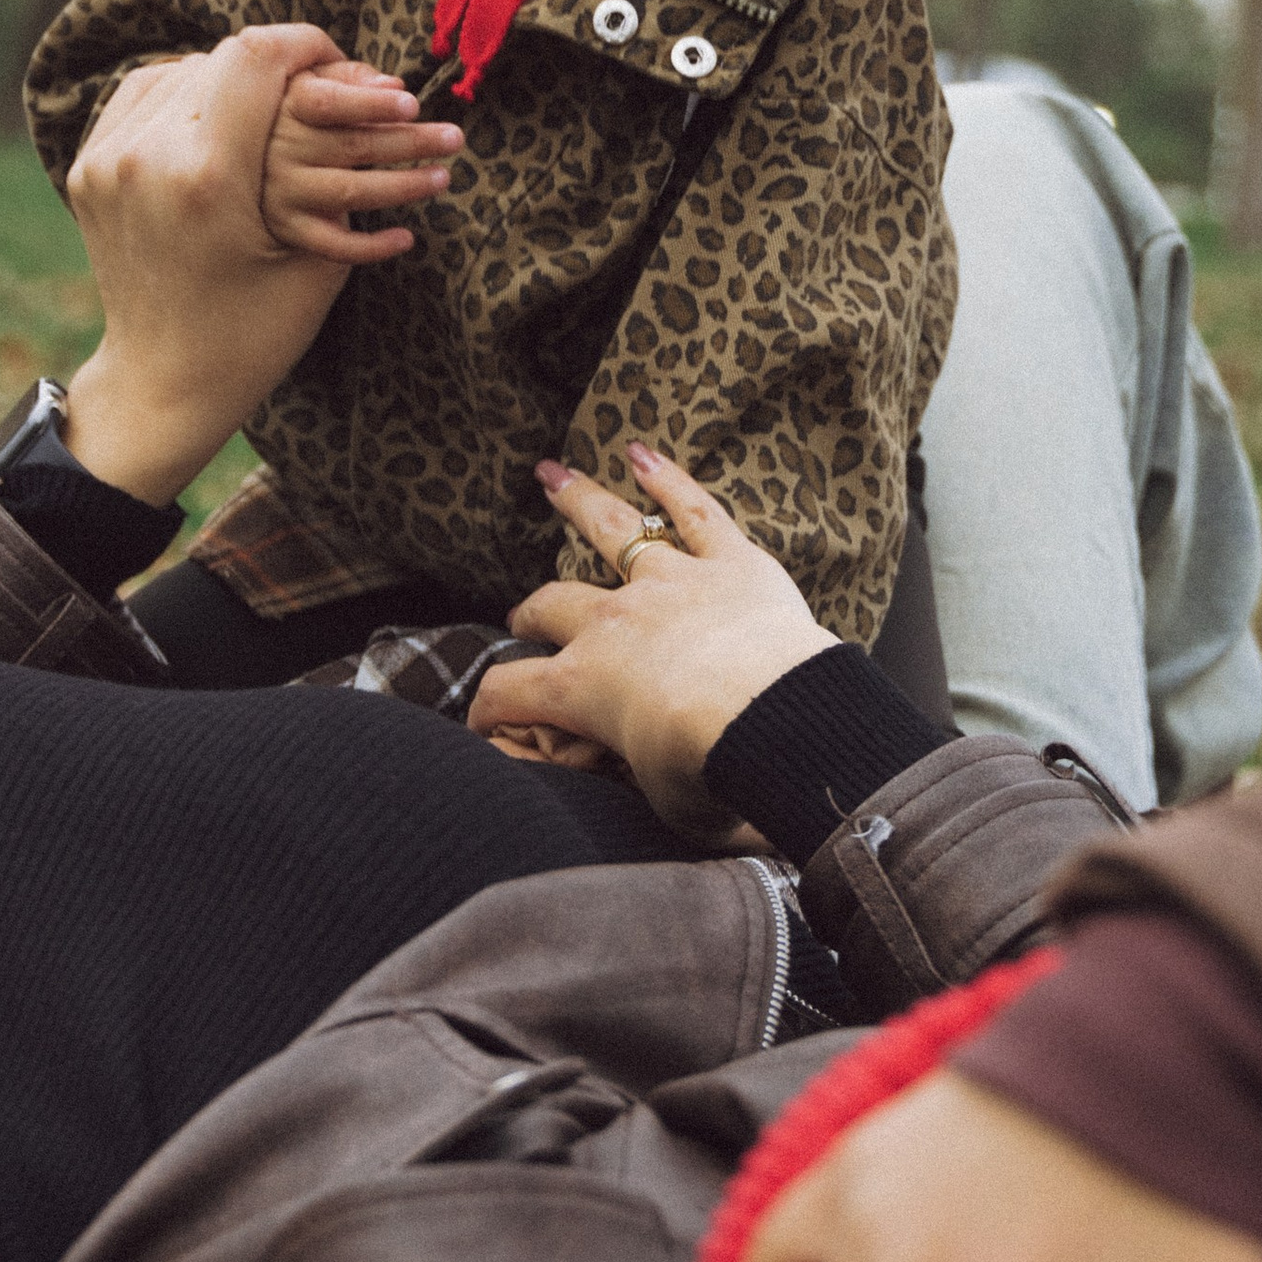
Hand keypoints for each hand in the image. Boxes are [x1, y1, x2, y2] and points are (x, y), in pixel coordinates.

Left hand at [64, 29, 355, 503]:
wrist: (163, 381)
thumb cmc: (257, 333)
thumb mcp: (320, 258)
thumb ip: (339, 170)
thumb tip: (372, 93)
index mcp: (209, 178)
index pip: (257, 56)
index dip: (309, 45)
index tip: (346, 64)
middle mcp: (147, 156)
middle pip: (222, 57)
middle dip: (279, 65)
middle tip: (321, 87)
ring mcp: (106, 160)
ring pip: (180, 68)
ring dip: (232, 77)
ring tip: (273, 101)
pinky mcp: (86, 168)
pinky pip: (142, 96)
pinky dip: (187, 94)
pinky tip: (221, 113)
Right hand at [260, 59, 461, 262]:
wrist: (242, 162)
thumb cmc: (293, 113)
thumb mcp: (308, 83)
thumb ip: (349, 78)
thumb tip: (396, 86)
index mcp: (288, 106)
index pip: (330, 103)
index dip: (372, 104)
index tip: (413, 104)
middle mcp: (281, 150)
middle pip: (353, 145)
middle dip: (410, 141)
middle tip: (454, 138)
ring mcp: (284, 192)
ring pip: (351, 192)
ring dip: (403, 186)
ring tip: (442, 178)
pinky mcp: (290, 228)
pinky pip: (334, 246)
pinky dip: (372, 248)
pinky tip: (406, 238)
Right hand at [466, 445, 834, 830]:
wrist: (779, 722)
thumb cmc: (717, 772)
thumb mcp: (662, 808)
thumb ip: (639, 793)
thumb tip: (638, 800)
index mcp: (583, 687)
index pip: (510, 693)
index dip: (488, 710)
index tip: (482, 720)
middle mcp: (613, 624)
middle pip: (552, 603)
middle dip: (532, 612)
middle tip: (524, 616)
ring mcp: (669, 583)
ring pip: (611, 529)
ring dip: (577, 500)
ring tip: (551, 475)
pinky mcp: (729, 562)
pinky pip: (695, 511)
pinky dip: (668, 479)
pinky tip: (642, 452)